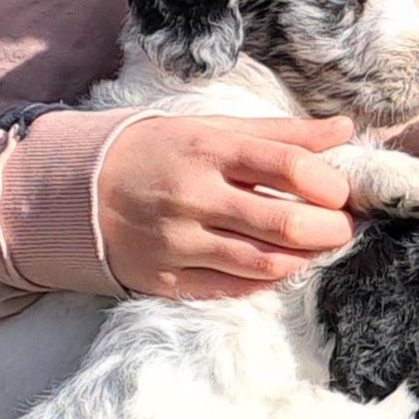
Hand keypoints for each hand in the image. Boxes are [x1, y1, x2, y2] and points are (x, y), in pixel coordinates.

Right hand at [98, 114, 355, 298]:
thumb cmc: (158, 153)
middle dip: (330, 229)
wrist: (73, 191)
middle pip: (285, 222)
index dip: (331, 184)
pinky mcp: (167, 280)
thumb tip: (345, 129)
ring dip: (305, 259)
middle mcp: (194, 196)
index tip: (343, 192)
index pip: (289, 165)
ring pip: (265, 263)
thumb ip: (281, 133)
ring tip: (317, 248)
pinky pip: (234, 289)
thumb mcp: (212, 130)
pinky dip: (267, 281)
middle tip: (344, 228)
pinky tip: (280, 267)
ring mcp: (179, 242)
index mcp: (208, 149)